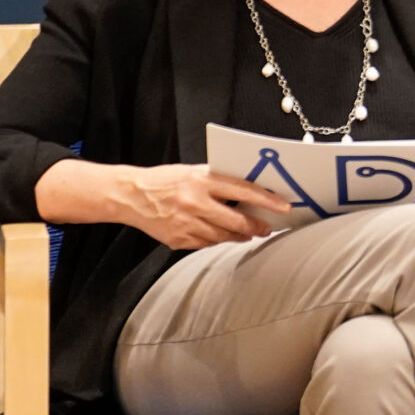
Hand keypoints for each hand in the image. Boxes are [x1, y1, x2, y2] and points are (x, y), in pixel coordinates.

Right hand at [36, 161, 291, 250]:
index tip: (283, 207)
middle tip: (266, 227)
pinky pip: (206, 244)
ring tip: (248, 233)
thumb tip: (250, 187)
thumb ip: (220, 179)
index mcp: (202, 181)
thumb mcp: (194, 171)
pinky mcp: (178, 239)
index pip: (244, 191)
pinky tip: (221, 235)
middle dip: (256, 226)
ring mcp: (186, 224)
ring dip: (239, 235)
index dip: (267, 200)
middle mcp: (195, 203)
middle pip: (236, 220)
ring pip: (223, 236)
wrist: (131, 195)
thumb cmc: (166, 180)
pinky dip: (217, 240)